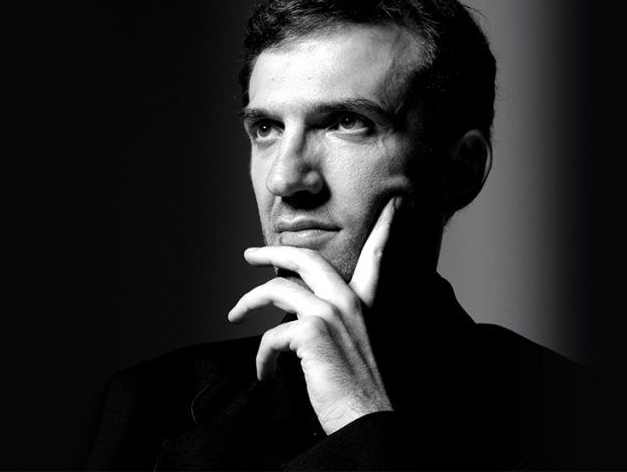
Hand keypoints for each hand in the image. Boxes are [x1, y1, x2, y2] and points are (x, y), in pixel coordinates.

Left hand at [228, 197, 399, 434]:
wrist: (365, 419)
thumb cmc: (358, 392)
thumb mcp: (354, 348)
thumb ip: (338, 325)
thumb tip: (301, 320)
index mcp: (364, 304)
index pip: (376, 257)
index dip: (384, 230)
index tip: (392, 206)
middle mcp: (348, 302)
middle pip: (306, 259)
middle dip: (272, 252)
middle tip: (249, 255)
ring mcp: (329, 314)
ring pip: (276, 290)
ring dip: (248, 303)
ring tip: (234, 316)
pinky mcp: (309, 332)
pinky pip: (270, 336)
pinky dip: (262, 358)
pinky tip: (266, 375)